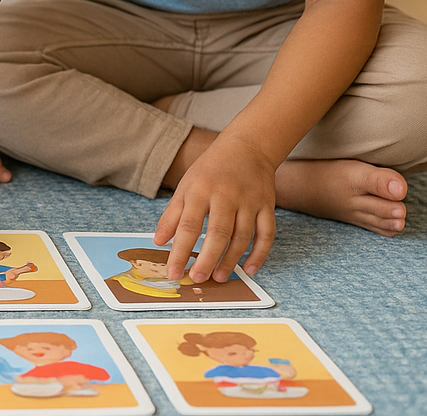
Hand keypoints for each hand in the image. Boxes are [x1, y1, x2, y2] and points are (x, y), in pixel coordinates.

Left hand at [154, 136, 277, 281]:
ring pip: (242, 237)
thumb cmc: (210, 170)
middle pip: (218, 234)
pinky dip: (260, 254)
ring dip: (231, 260)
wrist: (247, 147)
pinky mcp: (267, 205)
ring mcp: (249, 201)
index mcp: (201, 190)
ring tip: (219, 277)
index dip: (180, 251)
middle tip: (198, 279)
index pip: (188, 226)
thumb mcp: (186, 186)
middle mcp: (226, 196)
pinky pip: (267, 234)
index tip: (173, 272)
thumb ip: (172, 215)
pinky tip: (250, 269)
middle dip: (207, 259)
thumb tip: (158, 242)